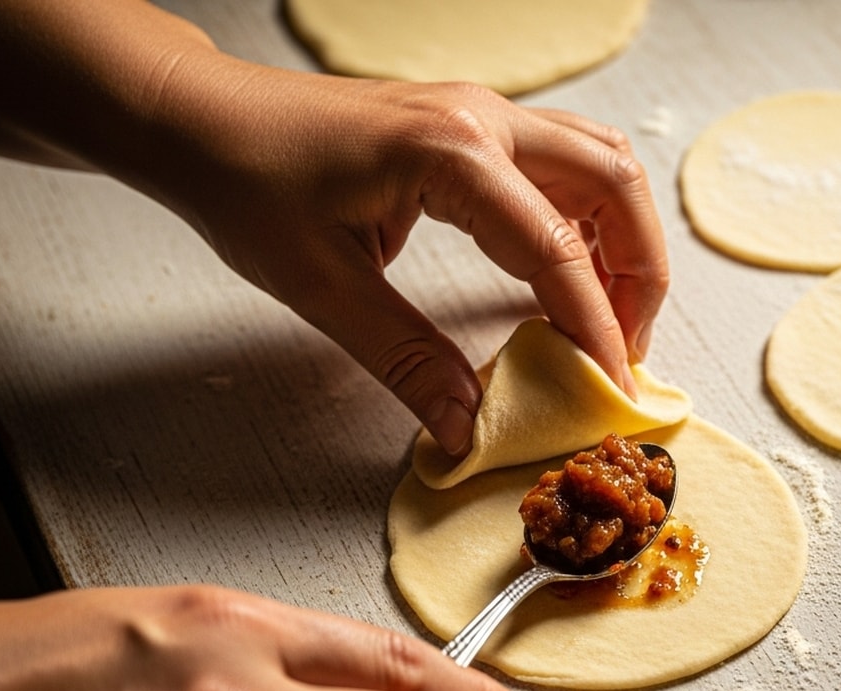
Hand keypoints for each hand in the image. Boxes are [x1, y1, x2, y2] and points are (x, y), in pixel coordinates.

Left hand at [140, 58, 667, 456]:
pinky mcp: (473, 126)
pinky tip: (572, 272)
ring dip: (624, 239)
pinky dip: (589, 218)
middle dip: (639, 273)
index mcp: (450, 154)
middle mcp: (483, 119)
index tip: (615, 386)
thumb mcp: (321, 286)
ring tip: (611, 316)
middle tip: (626, 351)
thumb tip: (465, 426)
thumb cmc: (244, 182)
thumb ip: (405, 358)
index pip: (558, 249)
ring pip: (601, 163)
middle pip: (614, 183)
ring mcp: (483, 114)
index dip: (596, 326)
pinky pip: (565, 163)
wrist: (200, 119)